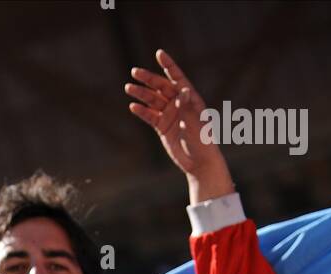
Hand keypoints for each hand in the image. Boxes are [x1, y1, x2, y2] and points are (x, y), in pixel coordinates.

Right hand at [125, 48, 233, 203]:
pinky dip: (141, 112)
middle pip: (161, 87)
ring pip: (153, 101)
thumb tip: (182, 90)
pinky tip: (133, 106)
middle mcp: (179, 103)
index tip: (159, 54)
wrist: (199, 161)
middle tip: (135, 72)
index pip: (177, 78)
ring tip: (128, 88)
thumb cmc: (202, 140)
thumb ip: (187, 106)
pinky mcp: (162, 127)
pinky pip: (150, 116)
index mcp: (189, 98)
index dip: (168, 65)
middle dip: (148, 79)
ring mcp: (169, 115)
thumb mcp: (195, 121)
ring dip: (141, 94)